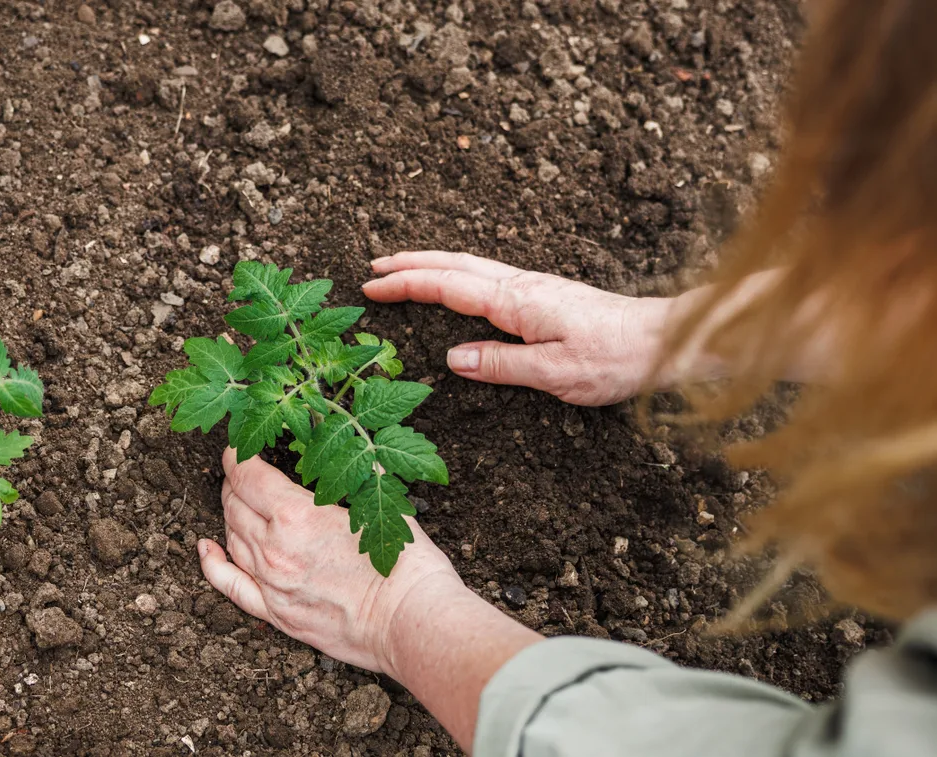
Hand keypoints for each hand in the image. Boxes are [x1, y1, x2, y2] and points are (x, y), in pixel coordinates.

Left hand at [196, 448, 464, 675]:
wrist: (413, 624)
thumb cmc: (407, 565)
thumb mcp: (380, 503)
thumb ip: (353, 478)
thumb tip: (349, 450)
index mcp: (296, 514)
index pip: (248, 475)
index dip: (237, 456)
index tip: (237, 447)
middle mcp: (274, 548)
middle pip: (235, 504)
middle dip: (235, 482)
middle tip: (243, 472)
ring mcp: (272, 584)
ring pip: (233, 538)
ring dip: (230, 514)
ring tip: (237, 501)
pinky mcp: (277, 614)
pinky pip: (231, 585)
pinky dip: (214, 564)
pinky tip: (207, 548)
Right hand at [362, 251, 674, 405]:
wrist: (667, 340)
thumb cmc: (616, 359)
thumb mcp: (556, 373)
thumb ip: (502, 364)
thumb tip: (453, 359)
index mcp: (517, 303)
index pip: (448, 287)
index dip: (406, 285)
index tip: (371, 285)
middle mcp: (523, 286)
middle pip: (455, 265)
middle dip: (411, 264)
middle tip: (373, 266)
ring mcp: (536, 286)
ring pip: (471, 265)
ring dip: (433, 264)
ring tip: (403, 267)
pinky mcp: (547, 294)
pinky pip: (488, 275)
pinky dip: (458, 272)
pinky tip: (457, 282)